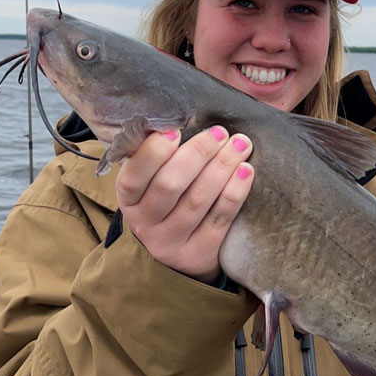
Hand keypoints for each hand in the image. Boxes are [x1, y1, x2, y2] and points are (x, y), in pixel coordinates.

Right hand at [116, 126, 253, 282]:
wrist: (177, 258)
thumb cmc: (167, 205)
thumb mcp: (150, 186)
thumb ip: (157, 158)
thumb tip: (175, 117)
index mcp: (129, 201)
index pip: (133, 178)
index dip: (153, 154)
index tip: (175, 131)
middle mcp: (145, 225)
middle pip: (170, 186)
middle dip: (198, 154)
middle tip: (220, 132)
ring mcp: (171, 243)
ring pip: (197, 201)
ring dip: (222, 168)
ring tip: (240, 144)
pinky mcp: (199, 255)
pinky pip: (220, 220)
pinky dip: (235, 193)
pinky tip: (246, 171)